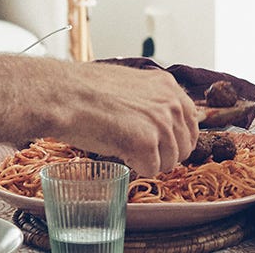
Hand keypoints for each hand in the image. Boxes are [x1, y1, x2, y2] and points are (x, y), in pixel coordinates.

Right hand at [24, 58, 197, 177]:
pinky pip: (151, 170)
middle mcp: (171, 102)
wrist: (62, 94)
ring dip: (149, 163)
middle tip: (137, 151)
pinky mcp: (147, 143)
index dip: (176, 139)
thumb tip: (159, 120)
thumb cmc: (85, 90)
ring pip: (170, 162)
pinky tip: (118, 152)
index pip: (191, 122)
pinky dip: (134, 167)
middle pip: (184, 147)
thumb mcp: (129, 84)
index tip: (160, 146)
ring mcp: (161, 123)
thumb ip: (150, 100)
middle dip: (163, 155)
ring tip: (124, 148)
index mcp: (168, 86)